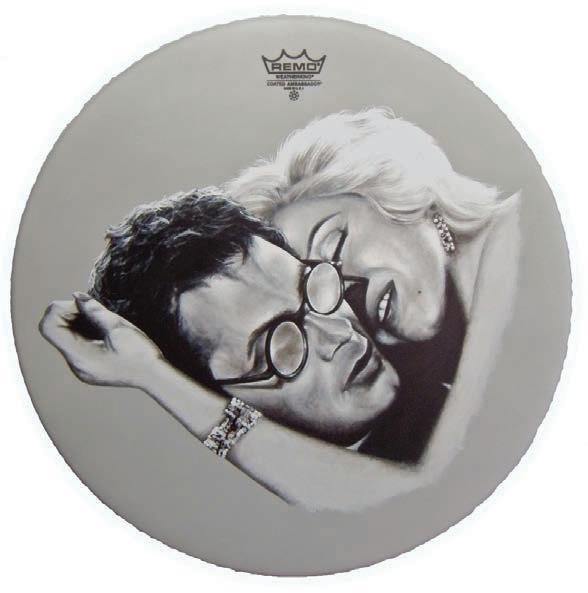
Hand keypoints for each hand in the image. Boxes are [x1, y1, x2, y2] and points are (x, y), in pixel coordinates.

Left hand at [39, 293, 163, 387]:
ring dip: (77, 322)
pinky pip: (76, 345)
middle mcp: (75, 364)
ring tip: (100, 319)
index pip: (49, 328)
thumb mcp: (118, 327)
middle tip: (92, 309)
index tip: (83, 306)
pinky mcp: (89, 366)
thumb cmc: (139, 353)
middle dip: (69, 314)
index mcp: (79, 356)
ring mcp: (81, 367)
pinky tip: (102, 329)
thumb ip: (94, 311)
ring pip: (66, 337)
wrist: (154, 376)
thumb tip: (76, 296)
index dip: (61, 309)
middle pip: (55, 332)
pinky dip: (84, 331)